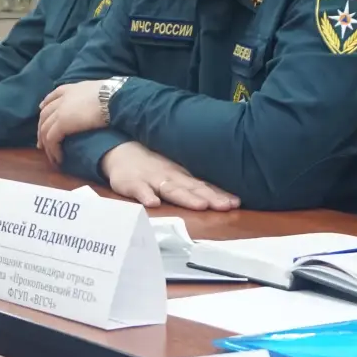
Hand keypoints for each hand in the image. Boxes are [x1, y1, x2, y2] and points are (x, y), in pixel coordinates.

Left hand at [36, 81, 109, 163]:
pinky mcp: (62, 124)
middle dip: (41, 129)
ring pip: (45, 130)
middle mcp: (61, 99)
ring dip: (47, 145)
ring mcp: (60, 111)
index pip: (52, 97)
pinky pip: (52, 140)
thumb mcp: (98, 90)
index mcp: (70, 89)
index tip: (42, 110)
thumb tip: (97, 101)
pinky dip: (53, 150)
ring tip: (52, 156)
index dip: (46, 105)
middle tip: (42, 143)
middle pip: (44, 115)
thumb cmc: (113, 95)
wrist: (114, 99)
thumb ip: (91, 95)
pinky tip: (59, 158)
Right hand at [100, 142, 238, 210]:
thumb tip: (221, 198)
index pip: (204, 186)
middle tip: (226, 206)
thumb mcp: (175, 173)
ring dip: (185, 197)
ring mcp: (151, 180)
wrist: (121, 150)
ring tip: (199, 205)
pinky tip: (153, 203)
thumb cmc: (153, 166)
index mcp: (182, 176)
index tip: (236, 203)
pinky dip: (146, 196)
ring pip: (170, 189)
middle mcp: (171, 177)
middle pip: (193, 189)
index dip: (219, 194)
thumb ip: (194, 186)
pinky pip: (139, 190)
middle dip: (210, 198)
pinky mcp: (132, 183)